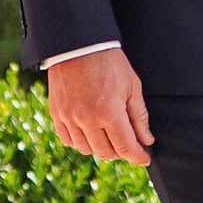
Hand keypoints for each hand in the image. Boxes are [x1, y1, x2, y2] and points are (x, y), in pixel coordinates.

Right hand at [47, 44, 152, 164]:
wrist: (78, 44)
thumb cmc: (109, 61)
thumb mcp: (132, 86)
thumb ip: (139, 116)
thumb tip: (146, 140)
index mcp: (109, 112)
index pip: (125, 147)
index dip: (138, 157)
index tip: (144, 159)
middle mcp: (87, 119)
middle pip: (106, 152)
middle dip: (121, 153)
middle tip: (129, 145)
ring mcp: (69, 117)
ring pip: (86, 149)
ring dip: (101, 148)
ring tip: (109, 138)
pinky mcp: (57, 113)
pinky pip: (68, 140)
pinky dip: (80, 142)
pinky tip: (89, 134)